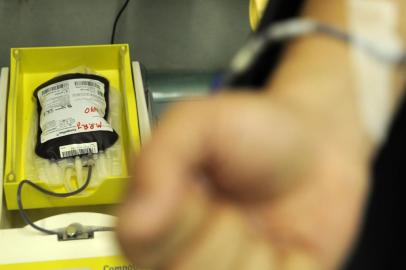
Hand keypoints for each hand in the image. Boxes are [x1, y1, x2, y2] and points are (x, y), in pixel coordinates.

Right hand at [117, 90, 369, 269]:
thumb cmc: (254, 132)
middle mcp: (183, 253)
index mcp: (155, 217)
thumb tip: (137, 223)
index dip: (182, 217)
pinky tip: (285, 245)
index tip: (201, 188)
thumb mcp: (200, 123)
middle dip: (223, 232)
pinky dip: (291, 267)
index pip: (142, 245)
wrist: (316, 148)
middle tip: (234, 204)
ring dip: (256, 252)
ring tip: (260, 222)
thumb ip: (161, 159)